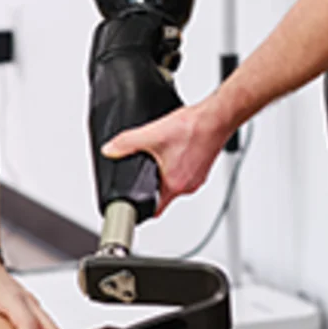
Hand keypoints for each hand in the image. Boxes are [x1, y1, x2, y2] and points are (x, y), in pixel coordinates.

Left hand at [102, 101, 230, 214]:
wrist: (217, 118)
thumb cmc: (193, 129)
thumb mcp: (152, 135)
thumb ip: (127, 143)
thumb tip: (110, 150)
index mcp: (175, 184)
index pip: (155, 210)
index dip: (141, 210)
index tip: (132, 207)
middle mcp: (188, 185)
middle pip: (164, 195)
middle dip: (151, 185)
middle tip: (142, 172)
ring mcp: (197, 177)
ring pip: (174, 183)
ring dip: (164, 174)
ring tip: (158, 158)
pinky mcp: (202, 168)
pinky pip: (185, 172)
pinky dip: (176, 165)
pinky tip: (173, 151)